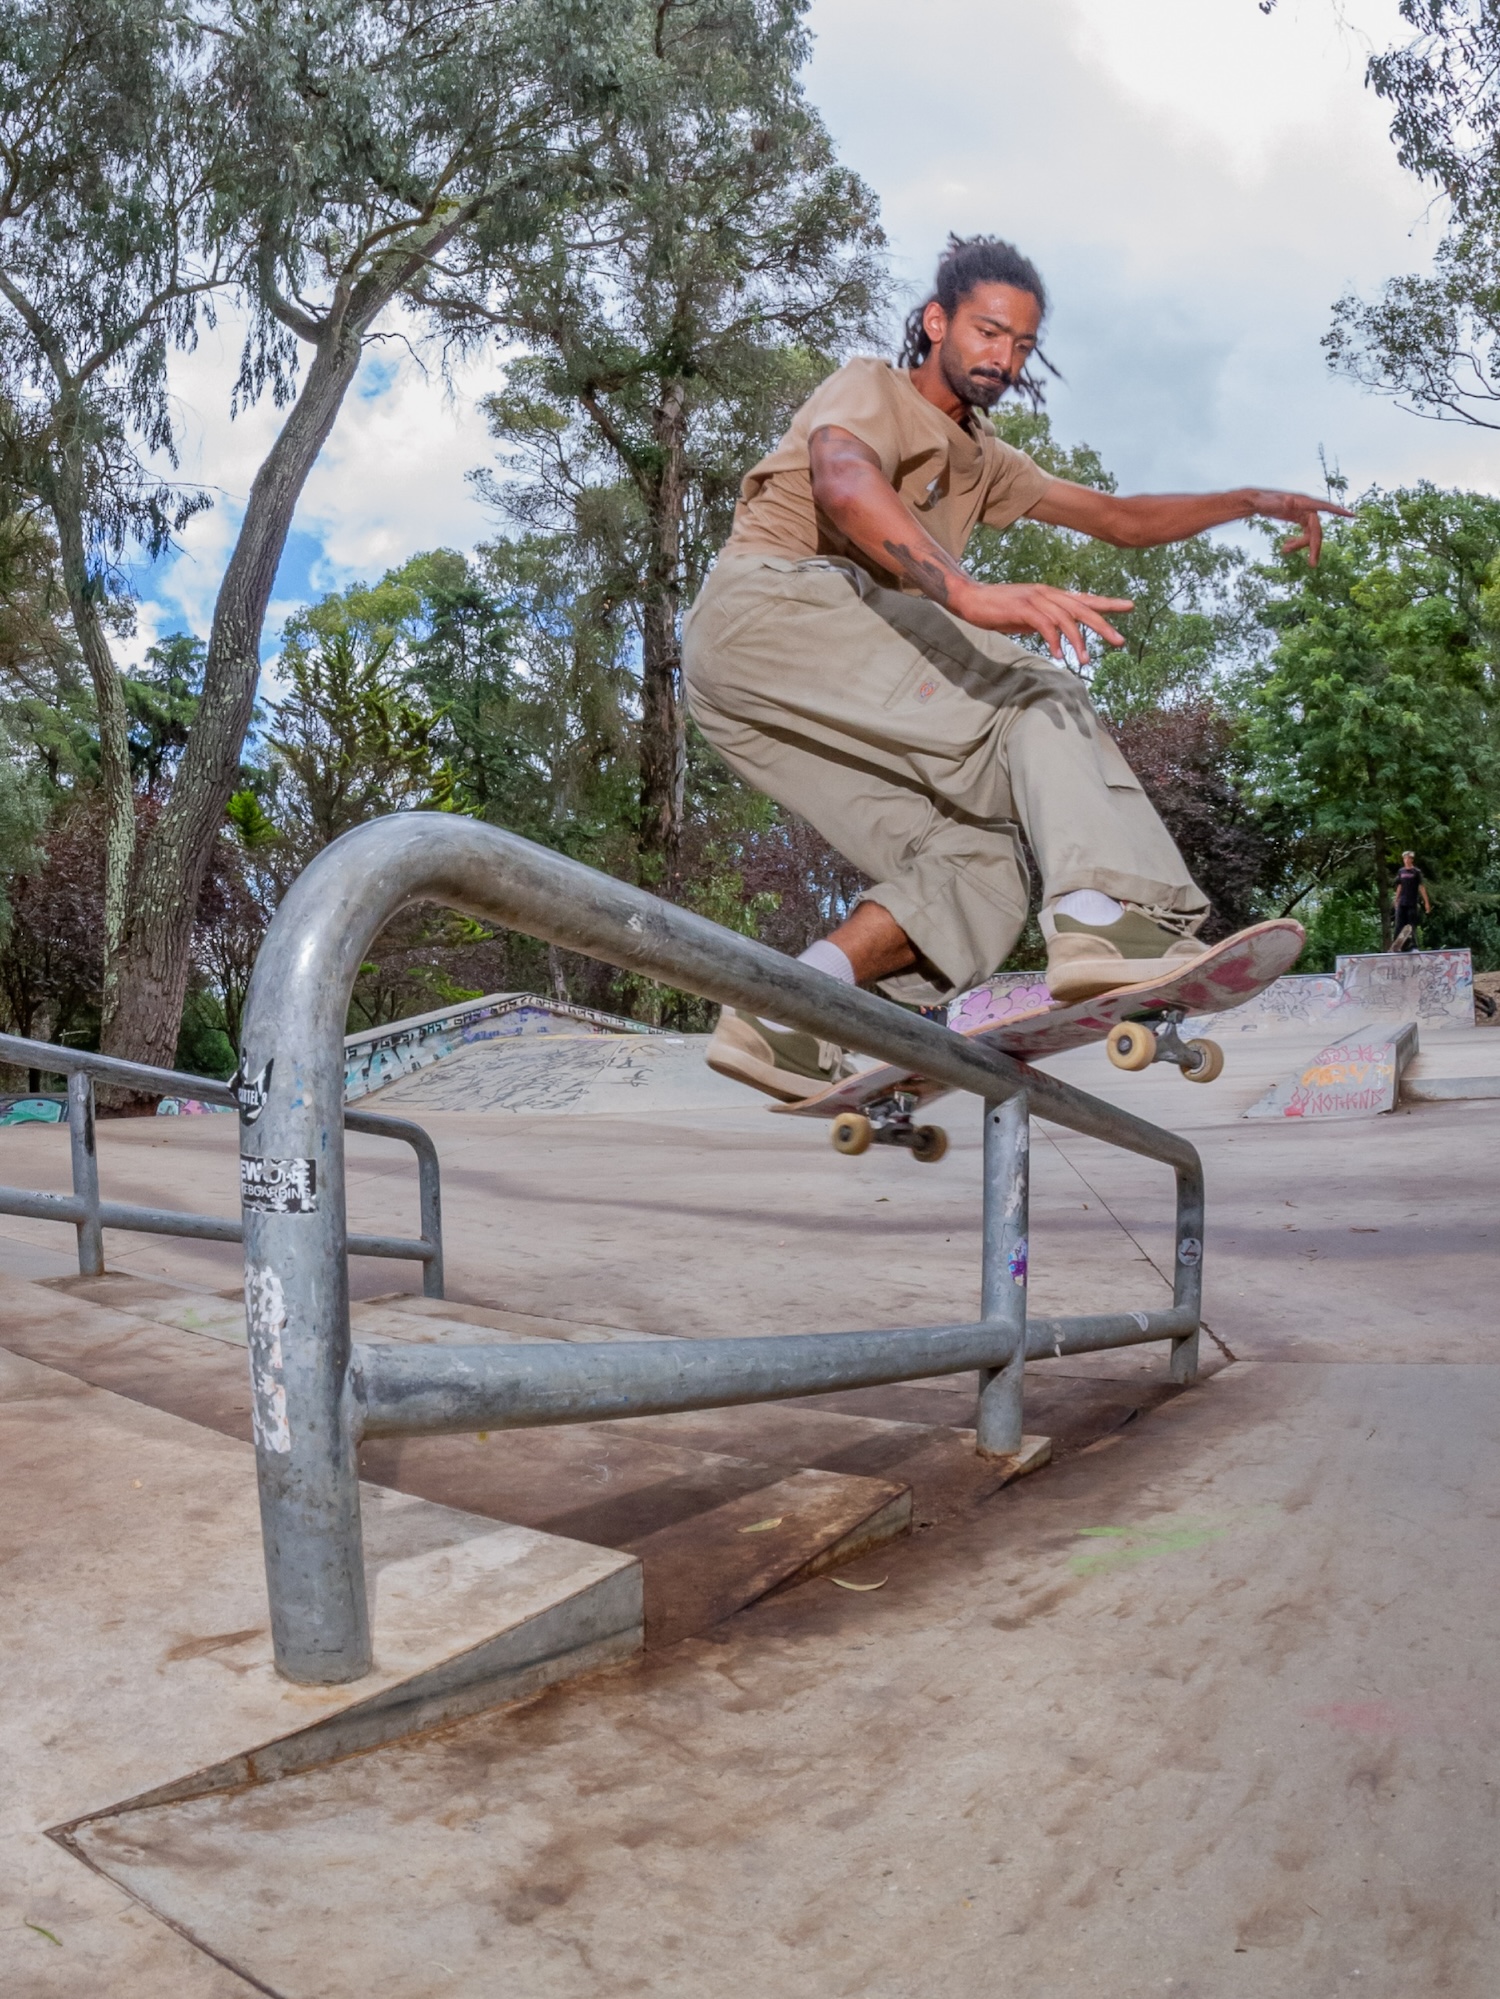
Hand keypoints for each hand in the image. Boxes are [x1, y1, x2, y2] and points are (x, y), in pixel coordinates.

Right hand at [954, 580, 1133, 662]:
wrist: (970, 598)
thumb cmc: (997, 608)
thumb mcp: (1027, 615)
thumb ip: (1045, 621)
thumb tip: (1058, 634)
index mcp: (1051, 595)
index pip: (1084, 598)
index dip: (1107, 603)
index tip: (1129, 606)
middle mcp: (1048, 593)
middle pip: (1082, 608)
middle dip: (1103, 625)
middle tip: (1119, 641)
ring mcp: (1036, 599)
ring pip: (1067, 619)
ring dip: (1078, 640)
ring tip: (1086, 660)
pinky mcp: (1023, 608)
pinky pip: (1045, 626)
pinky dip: (1054, 641)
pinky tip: (1059, 655)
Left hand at [1247, 490, 1352, 564]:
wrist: (1257, 500)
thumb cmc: (1263, 500)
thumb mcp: (1269, 503)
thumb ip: (1280, 503)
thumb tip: (1290, 500)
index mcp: (1304, 502)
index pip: (1325, 507)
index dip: (1338, 511)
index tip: (1352, 515)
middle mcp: (1307, 508)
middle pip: (1316, 530)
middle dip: (1314, 547)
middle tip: (1312, 565)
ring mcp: (1303, 514)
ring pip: (1310, 534)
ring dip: (1300, 546)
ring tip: (1284, 550)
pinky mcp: (1299, 519)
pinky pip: (1304, 534)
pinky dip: (1296, 543)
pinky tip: (1285, 548)